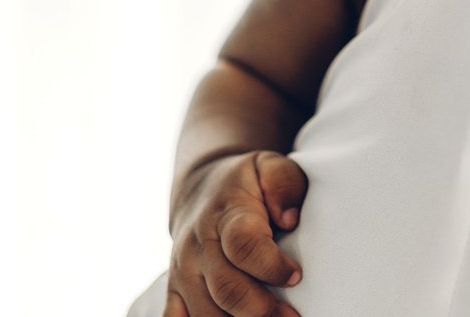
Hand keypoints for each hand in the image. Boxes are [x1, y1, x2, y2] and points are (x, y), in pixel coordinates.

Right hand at [164, 151, 307, 316]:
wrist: (200, 190)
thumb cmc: (247, 183)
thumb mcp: (270, 167)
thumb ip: (284, 184)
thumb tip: (289, 218)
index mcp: (225, 214)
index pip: (244, 246)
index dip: (271, 266)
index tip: (296, 276)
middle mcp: (198, 246)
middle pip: (226, 288)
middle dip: (261, 309)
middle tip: (291, 316)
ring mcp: (182, 271)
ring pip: (205, 313)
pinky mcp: (173, 291)